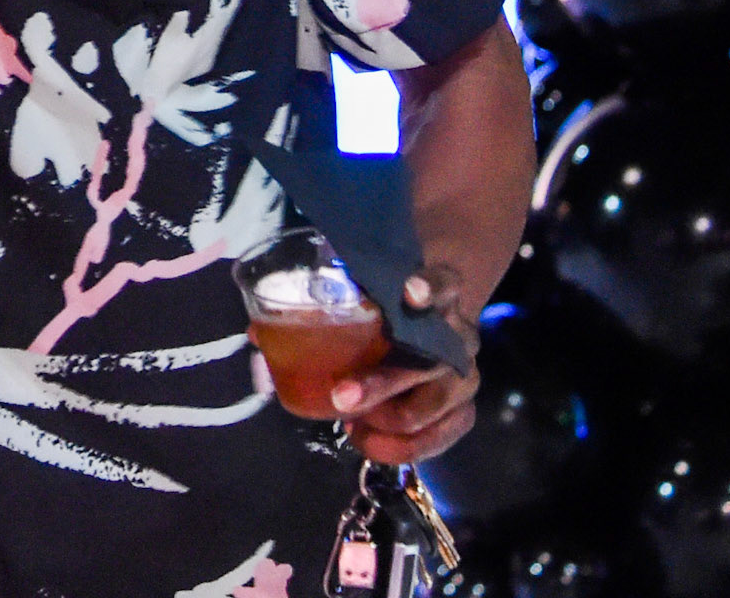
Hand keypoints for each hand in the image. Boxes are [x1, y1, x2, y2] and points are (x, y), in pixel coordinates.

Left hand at [329, 267, 480, 465]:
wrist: (431, 330)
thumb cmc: (389, 308)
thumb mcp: (368, 294)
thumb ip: (328, 304)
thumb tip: (263, 332)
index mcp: (442, 291)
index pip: (444, 283)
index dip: (429, 287)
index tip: (409, 294)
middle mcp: (460, 333)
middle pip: (426, 359)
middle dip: (381, 382)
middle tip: (341, 396)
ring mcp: (466, 375)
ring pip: (428, 406)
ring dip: (382, 419)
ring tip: (346, 420)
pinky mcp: (464, 412)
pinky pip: (434, 440)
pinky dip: (396, 446)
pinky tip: (365, 437)